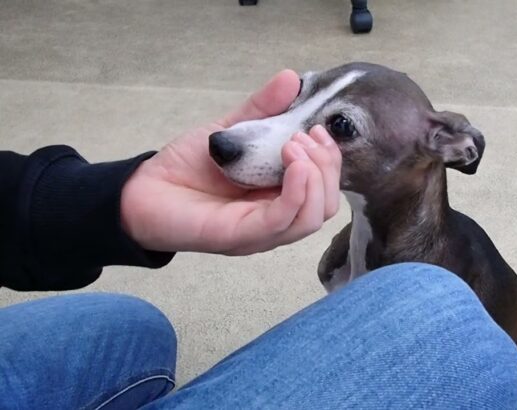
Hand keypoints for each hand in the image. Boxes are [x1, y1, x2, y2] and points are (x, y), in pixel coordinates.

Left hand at [120, 70, 341, 255]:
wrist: (142, 189)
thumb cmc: (186, 166)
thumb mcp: (232, 129)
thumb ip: (262, 109)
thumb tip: (291, 78)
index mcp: (279, 197)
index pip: (325, 189)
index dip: (330, 159)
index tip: (317, 129)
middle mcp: (276, 219)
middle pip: (325, 205)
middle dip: (326, 167)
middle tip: (304, 138)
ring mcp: (261, 231)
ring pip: (312, 217)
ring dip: (315, 178)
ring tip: (294, 146)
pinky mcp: (241, 236)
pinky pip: (283, 221)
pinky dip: (298, 192)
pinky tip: (294, 163)